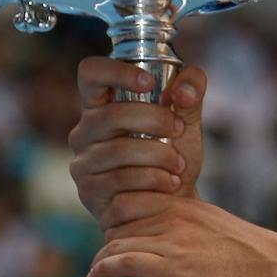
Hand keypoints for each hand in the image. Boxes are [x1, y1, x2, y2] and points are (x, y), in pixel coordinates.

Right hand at [69, 57, 207, 220]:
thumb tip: (184, 90)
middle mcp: (85, 130)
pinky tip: (169, 182)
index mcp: (103, 103)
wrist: (174, 205)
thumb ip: (192, 91)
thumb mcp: (188, 119)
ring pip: (119, 149)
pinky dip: (154, 179)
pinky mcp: (89, 191)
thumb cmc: (174, 155)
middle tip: (179, 129)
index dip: (116, 72)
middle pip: (111, 115)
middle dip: (154, 120)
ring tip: (178, 164)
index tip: (149, 83)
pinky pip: (121, 179)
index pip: (91, 74)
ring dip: (159, 155)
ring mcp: (84, 161)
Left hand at [86, 192, 276, 276]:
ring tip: (98, 275)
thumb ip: (182, 220)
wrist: (267, 264)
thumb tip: (159, 228)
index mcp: (181, 204)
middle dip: (108, 245)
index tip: (113, 239)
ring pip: (116, 243)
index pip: (128, 203)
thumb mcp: (208, 221)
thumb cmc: (241, 249)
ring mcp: (173, 241)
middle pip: (118, 224)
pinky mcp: (173, 266)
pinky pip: (124, 262)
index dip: (116, 223)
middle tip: (102, 264)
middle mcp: (173, 217)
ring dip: (102, 262)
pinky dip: (106, 270)